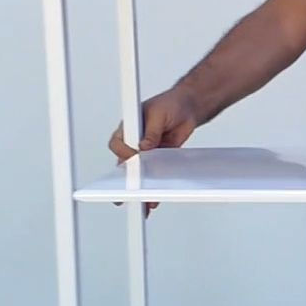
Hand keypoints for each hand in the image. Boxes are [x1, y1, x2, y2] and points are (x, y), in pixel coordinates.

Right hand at [107, 87, 198, 211]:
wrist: (187, 109)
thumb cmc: (170, 104)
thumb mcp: (159, 114)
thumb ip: (151, 131)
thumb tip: (143, 146)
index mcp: (129, 127)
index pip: (117, 144)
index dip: (123, 153)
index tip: (132, 160)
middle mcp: (134, 141)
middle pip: (125, 163)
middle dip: (126, 179)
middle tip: (128, 192)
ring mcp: (146, 152)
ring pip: (139, 173)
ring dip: (140, 187)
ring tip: (143, 201)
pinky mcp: (159, 159)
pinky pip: (154, 175)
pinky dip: (155, 186)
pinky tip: (155, 197)